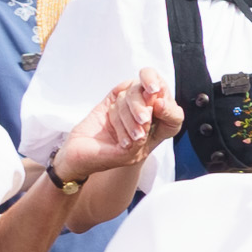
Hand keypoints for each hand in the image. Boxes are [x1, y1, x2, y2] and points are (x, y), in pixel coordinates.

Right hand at [53, 73, 183, 182]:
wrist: (77, 155)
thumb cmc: (105, 159)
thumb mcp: (128, 155)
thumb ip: (142, 136)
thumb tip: (153, 109)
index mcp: (157, 132)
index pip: (174, 115)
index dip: (169, 109)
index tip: (158, 107)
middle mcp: (147, 117)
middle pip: (154, 97)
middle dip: (143, 109)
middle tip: (140, 124)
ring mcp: (130, 107)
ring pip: (135, 94)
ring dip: (126, 114)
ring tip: (123, 136)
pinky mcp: (113, 99)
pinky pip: (120, 92)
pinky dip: (117, 105)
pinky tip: (111, 115)